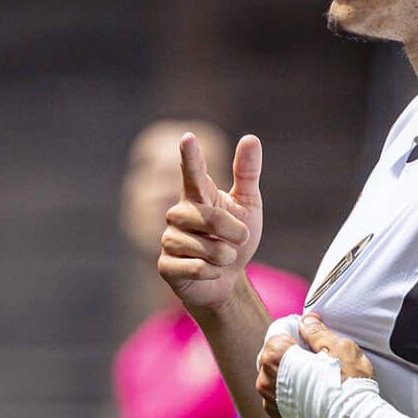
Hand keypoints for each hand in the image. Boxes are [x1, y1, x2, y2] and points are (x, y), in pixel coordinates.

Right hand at [158, 132, 263, 311]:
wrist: (227, 280)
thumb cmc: (235, 238)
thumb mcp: (248, 206)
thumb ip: (247, 173)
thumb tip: (250, 137)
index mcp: (197, 195)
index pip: (193, 172)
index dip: (190, 156)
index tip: (188, 137)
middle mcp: (178, 213)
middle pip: (211, 218)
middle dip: (234, 233)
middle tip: (236, 240)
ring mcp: (169, 239)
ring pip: (208, 248)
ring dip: (225, 256)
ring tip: (220, 257)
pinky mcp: (166, 266)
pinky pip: (199, 268)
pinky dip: (213, 273)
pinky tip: (208, 272)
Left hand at [255, 315, 371, 417]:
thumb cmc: (349, 389)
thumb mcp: (339, 347)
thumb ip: (317, 331)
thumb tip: (307, 322)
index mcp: (275, 358)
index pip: (278, 332)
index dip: (297, 330)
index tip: (312, 336)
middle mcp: (266, 382)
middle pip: (274, 355)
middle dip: (292, 352)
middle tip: (318, 357)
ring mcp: (271, 404)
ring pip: (277, 378)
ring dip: (292, 375)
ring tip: (318, 378)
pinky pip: (282, 399)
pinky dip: (293, 395)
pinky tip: (315, 396)